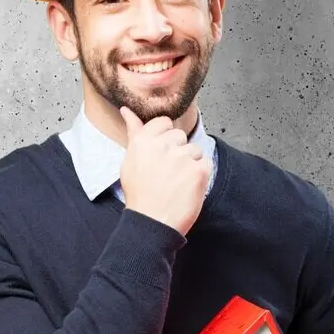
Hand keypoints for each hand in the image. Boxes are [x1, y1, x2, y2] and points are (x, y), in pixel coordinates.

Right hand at [118, 106, 210, 235]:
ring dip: (190, 164)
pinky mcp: (199, 170)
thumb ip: (134, 133)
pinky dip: (201, 175)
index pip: (164, 122)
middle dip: (178, 151)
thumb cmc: (140, 194)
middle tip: (168, 173)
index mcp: (144, 141)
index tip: (162, 153)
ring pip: (194, 150)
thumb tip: (127, 111)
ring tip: (177, 183)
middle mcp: (163, 145)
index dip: (165, 137)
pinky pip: (206, 163)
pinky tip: (187, 188)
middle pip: (180, 136)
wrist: (152, 222)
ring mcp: (182, 157)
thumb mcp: (129, 161)